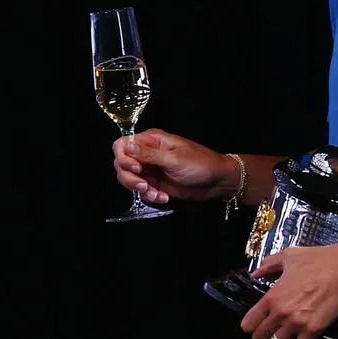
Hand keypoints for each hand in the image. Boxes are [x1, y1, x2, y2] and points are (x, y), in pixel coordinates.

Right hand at [112, 128, 237, 204]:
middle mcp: (147, 153)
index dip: (123, 157)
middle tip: (144, 185)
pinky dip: (149, 196)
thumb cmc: (200, 164)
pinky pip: (141, 191)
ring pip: (128, 179)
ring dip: (139, 189)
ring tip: (156, 194)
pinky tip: (164, 197)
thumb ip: (149, 154)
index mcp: (152, 140)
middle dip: (129, 178)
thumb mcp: (174, 159)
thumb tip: (126, 146)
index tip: (136, 169)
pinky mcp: (155, 183)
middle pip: (121, 163)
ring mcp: (150, 169)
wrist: (216, 181)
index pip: (122, 144)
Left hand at [240, 243, 337, 338]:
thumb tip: (256, 273)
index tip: (256, 323)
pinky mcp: (313, 331)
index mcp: (272, 297)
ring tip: (284, 337)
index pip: (248, 324)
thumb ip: (269, 265)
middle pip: (260, 338)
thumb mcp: (289, 256)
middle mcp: (281, 314)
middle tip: (270, 331)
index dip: (251, 324)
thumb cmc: (318, 260)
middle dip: (263, 335)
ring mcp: (297, 324)